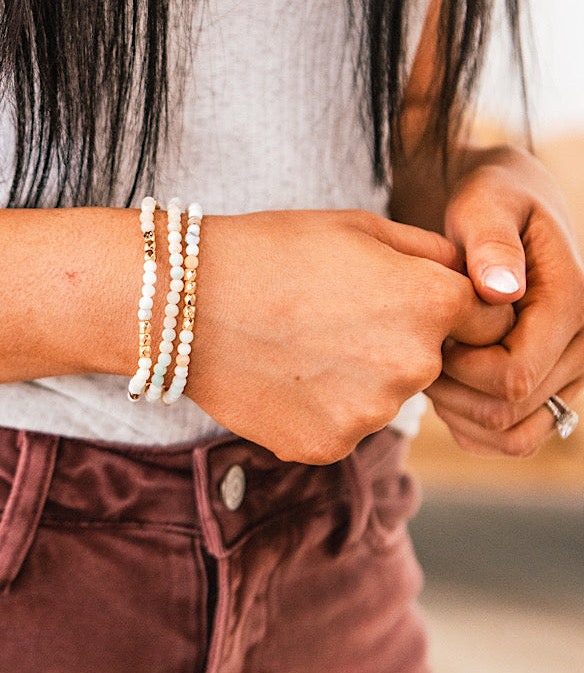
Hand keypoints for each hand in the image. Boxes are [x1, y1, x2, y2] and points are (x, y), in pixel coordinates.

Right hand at [187, 209, 512, 463]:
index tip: (401, 298)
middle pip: (432, 361)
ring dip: (359, 376)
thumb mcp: (360, 226)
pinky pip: (344, 425)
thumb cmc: (272, 251)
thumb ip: (432, 253)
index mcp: (432, 304)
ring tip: (301, 344)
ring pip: (385, 396)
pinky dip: (322, 406)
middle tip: (334, 317)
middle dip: (398, 341)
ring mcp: (371, 414)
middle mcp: (414, 366)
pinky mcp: (328, 446)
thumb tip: (469, 281)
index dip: (446, 305)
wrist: (187, 302)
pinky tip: (284, 375)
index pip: (485, 319)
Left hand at [425, 146, 583, 455]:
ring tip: (434, 366)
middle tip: (422, 348)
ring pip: (514, 435)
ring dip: (462, 412)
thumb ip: (491, 241)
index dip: (458, 366)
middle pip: (510, 411)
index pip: (514, 375)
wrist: (504, 216)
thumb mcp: (484, 204)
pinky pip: (512, 438)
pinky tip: (448, 385)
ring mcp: (571, 374)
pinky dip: (472, 424)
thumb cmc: (488, 205)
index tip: (428, 332)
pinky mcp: (551, 390)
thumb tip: (503, 290)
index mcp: (574, 302)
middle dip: (454, 388)